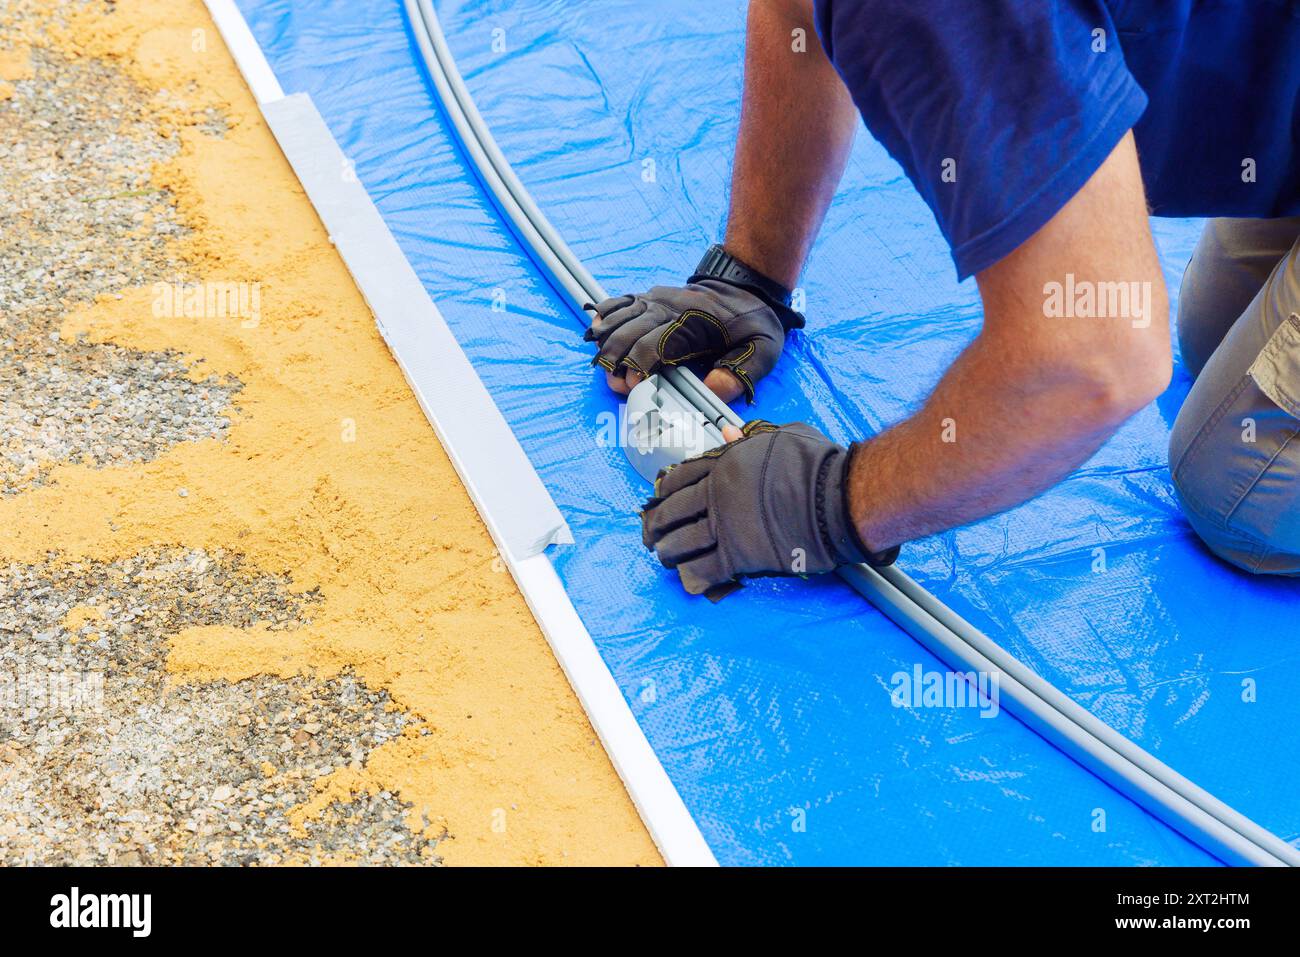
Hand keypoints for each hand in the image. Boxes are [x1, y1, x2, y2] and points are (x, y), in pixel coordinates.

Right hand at [584, 280, 789, 402]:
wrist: (747, 285)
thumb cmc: (753, 321)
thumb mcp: (763, 349)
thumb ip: (740, 372)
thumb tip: (712, 391)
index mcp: (692, 323)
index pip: (655, 344)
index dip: (639, 366)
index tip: (634, 385)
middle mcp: (668, 308)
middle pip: (629, 333)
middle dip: (616, 360)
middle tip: (616, 383)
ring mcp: (656, 300)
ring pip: (619, 317)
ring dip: (606, 342)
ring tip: (601, 363)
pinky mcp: (651, 298)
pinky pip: (620, 302)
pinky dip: (604, 315)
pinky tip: (595, 329)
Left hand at [639, 420, 896, 596]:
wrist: (838, 496)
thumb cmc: (818, 462)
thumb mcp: (782, 435)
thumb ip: (750, 438)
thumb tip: (727, 432)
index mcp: (724, 464)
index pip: (679, 478)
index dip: (664, 491)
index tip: (658, 500)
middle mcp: (717, 494)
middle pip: (672, 512)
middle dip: (656, 525)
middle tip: (651, 536)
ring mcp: (725, 526)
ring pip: (680, 543)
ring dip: (669, 553)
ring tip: (666, 558)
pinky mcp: (739, 556)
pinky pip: (704, 570)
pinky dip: (692, 577)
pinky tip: (689, 580)